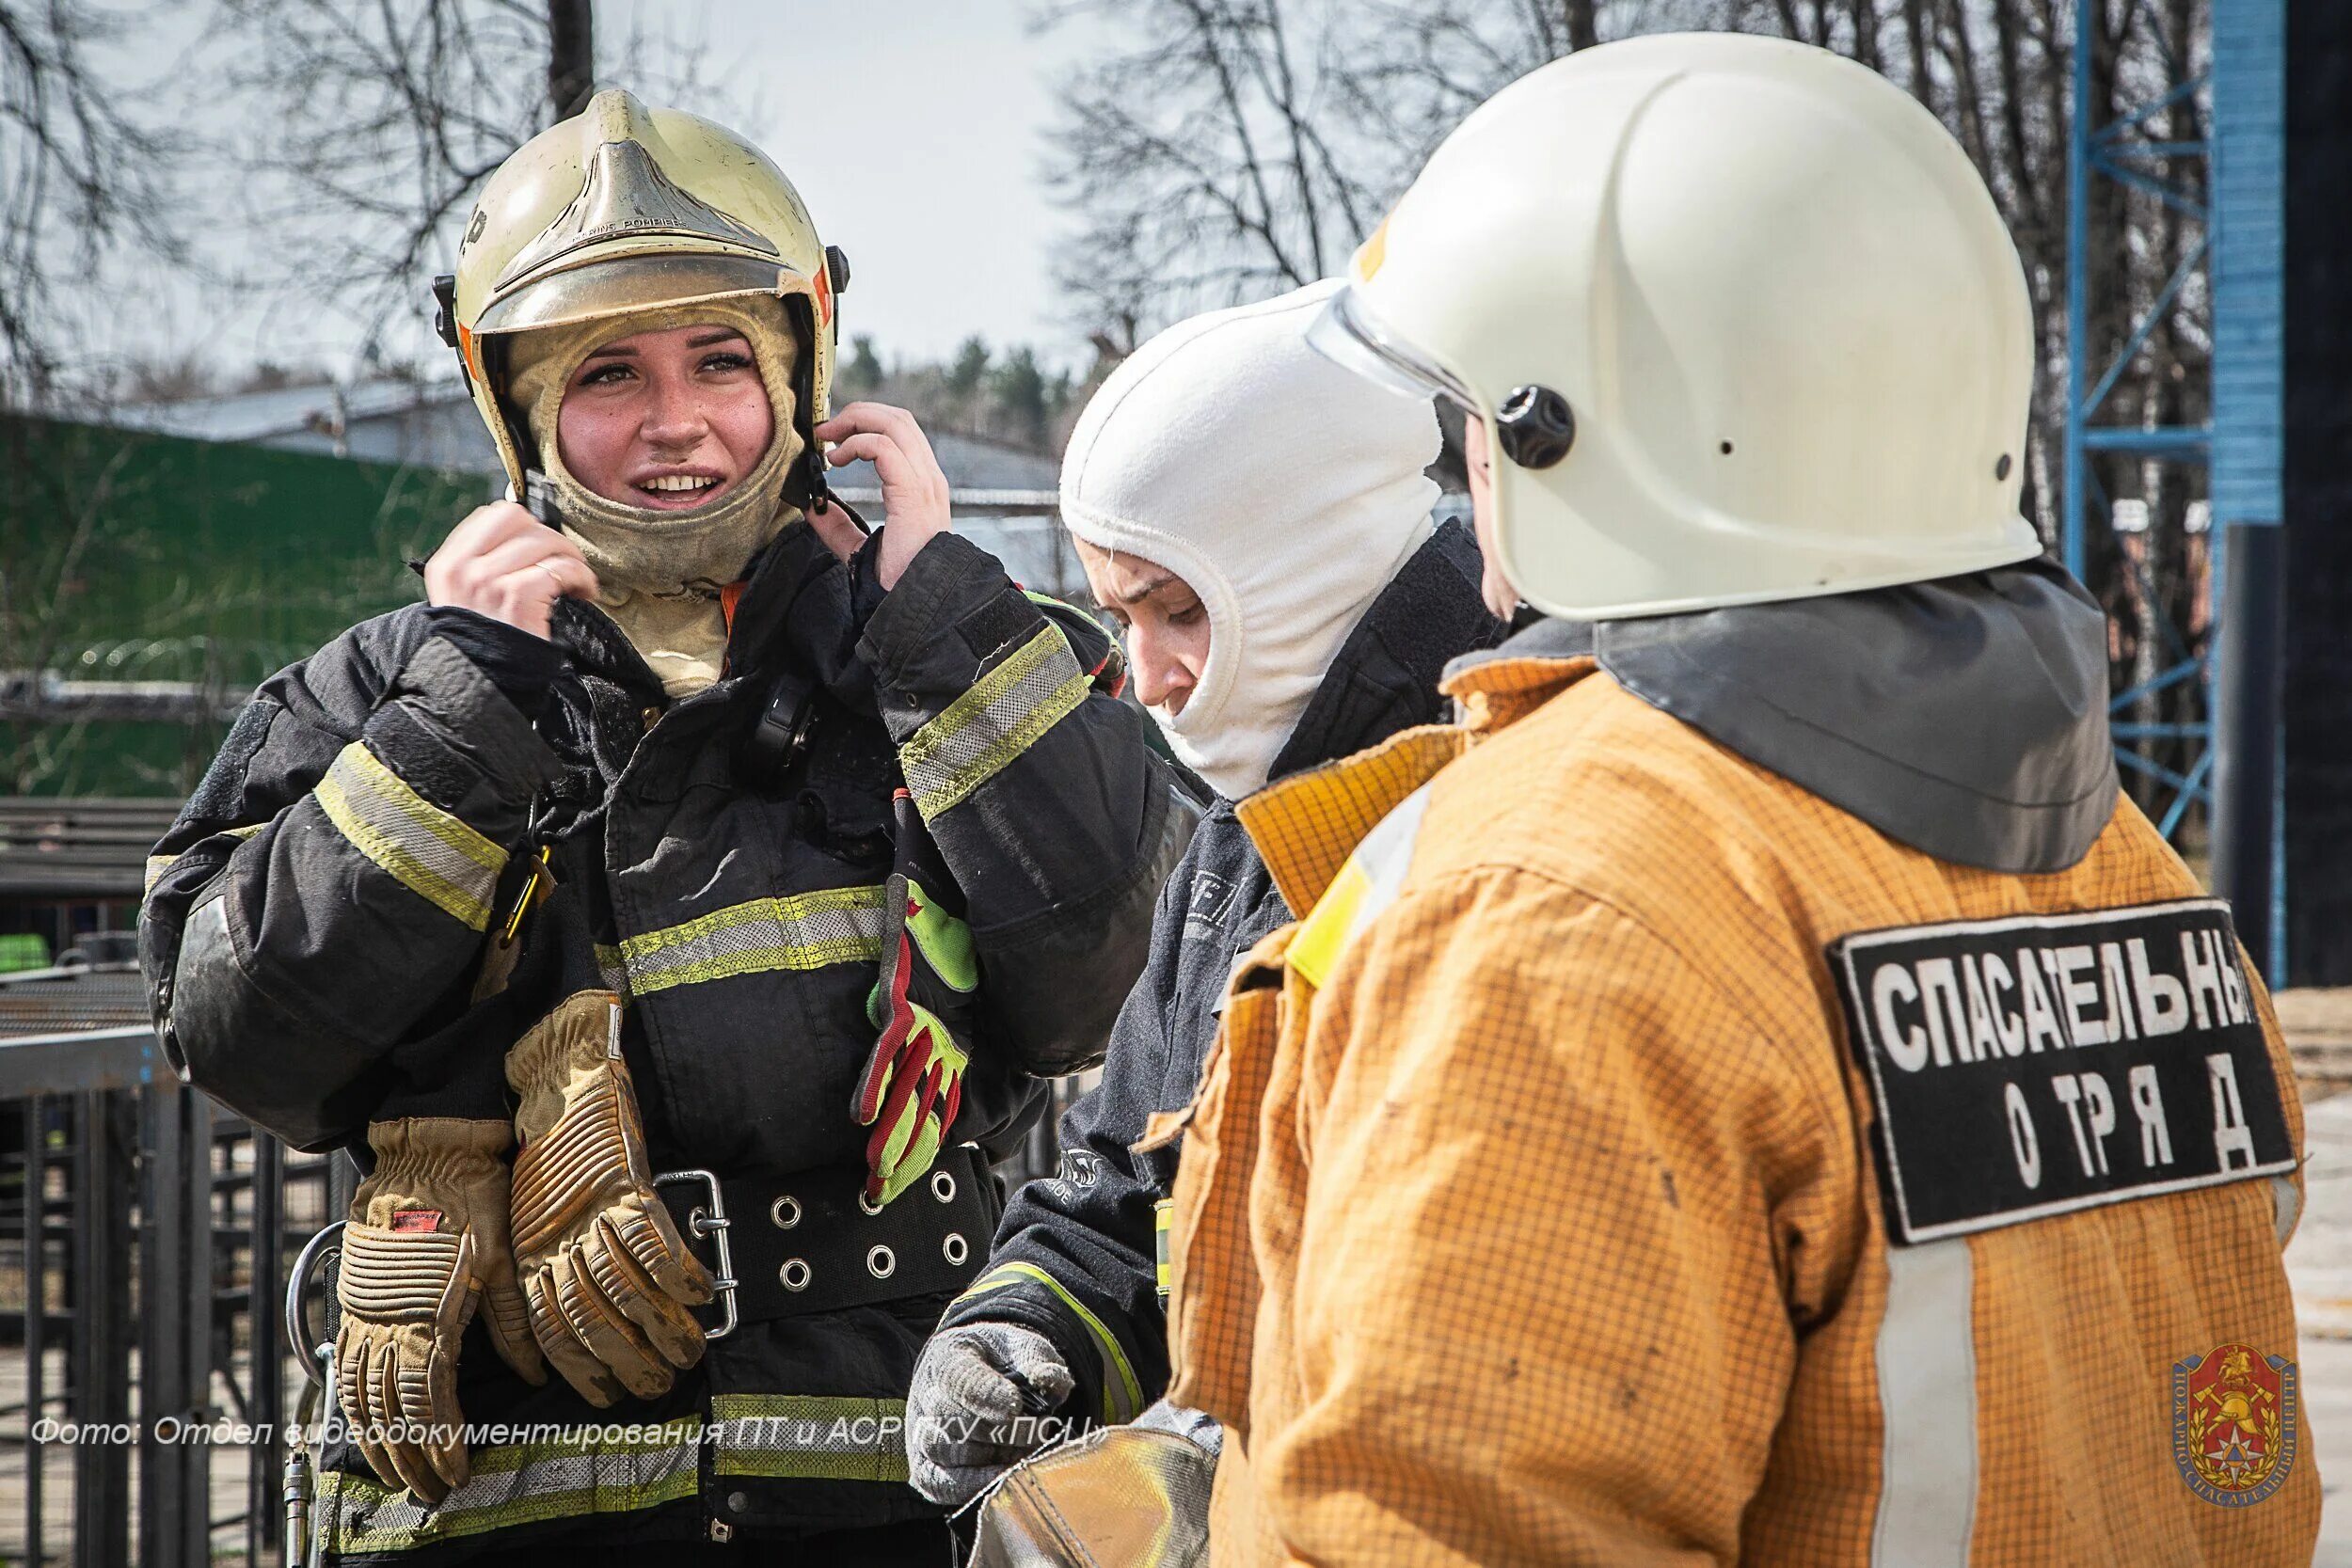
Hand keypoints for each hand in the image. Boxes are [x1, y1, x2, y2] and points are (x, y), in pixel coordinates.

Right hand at [334, 1118, 545, 1503]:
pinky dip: (353, 1405)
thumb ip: (515, 1322)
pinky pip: (345, 1365)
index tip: (457, 1472)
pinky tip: (366, 1426)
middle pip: (389, 1409)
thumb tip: (532, 1375)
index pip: (429, 1400)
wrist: (426, 1149)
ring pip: (359, 1395)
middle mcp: (387, 1319)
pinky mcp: (353, 1299)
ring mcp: (363, 1310)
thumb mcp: (505, 1257)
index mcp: (429, 1312)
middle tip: (429, 1492)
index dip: (441, 1443)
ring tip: (398, 1474)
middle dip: (410, 1458)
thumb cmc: (474, 1195)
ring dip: (378, 1441)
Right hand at [424, 502, 596, 638]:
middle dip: (548, 536)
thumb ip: (484, 568)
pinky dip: (580, 577)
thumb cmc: (484, 648)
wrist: (482, 688)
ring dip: (570, 557)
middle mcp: (462, 568)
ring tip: (576, 580)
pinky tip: (583, 592)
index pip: (491, 515)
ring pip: (543, 540)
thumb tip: (528, 536)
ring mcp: (487, 581)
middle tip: (564, 560)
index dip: (525, 526)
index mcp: (447, 564)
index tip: (540, 547)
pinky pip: (559, 569)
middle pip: (518, 518)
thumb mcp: (466, 601)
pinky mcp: (516, 597)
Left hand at [506, 992, 713, 1406]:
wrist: (562, 1072)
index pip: (553, 1327)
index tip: (611, 1395)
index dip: (584, 1368)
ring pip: (624, 1286)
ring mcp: (589, 1209)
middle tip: (660, 1382)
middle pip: (591, 1316)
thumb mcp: (529, 1213)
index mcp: (529, 1250)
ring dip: (661, 1325)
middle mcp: (554, 1236)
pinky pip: (652, 1238)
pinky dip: (678, 1271)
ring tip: (689, 1348)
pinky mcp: (623, 1180)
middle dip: (628, 1359)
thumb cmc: (552, 1144)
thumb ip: (540, 1268)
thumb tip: (543, 1335)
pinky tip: (700, 1293)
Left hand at [813, 401, 950, 590]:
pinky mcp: (912, 492)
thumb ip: (837, 526)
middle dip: (858, 413)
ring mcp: (924, 482)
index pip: (901, 433)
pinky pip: (883, 447)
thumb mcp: (859, 548)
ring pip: (894, 422)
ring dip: (855, 420)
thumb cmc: (899, 582)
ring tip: (827, 437)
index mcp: (922, 487)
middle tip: (825, 429)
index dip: (866, 423)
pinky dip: (855, 444)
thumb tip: (813, 508)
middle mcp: (928, 478)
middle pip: (898, 418)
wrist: (918, 605)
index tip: (833, 438)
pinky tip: (836, 460)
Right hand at [906, 1322, 1075, 1504]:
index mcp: (949, 1356)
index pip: (958, 1377)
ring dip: (989, 1457)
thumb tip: (1049, 1380)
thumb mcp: (1023, 1348)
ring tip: (1027, 1452)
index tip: (1015, 1407)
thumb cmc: (1003, 1362)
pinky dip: (971, 1486)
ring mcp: (921, 1433)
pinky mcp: (926, 1467)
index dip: (985, 1394)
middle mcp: (927, 1395)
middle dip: (1002, 1431)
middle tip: (1042, 1431)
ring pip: (944, 1451)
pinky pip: (939, 1484)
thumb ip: (1038, 1361)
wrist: (982, 1377)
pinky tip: (1005, 1477)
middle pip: (952, 1418)